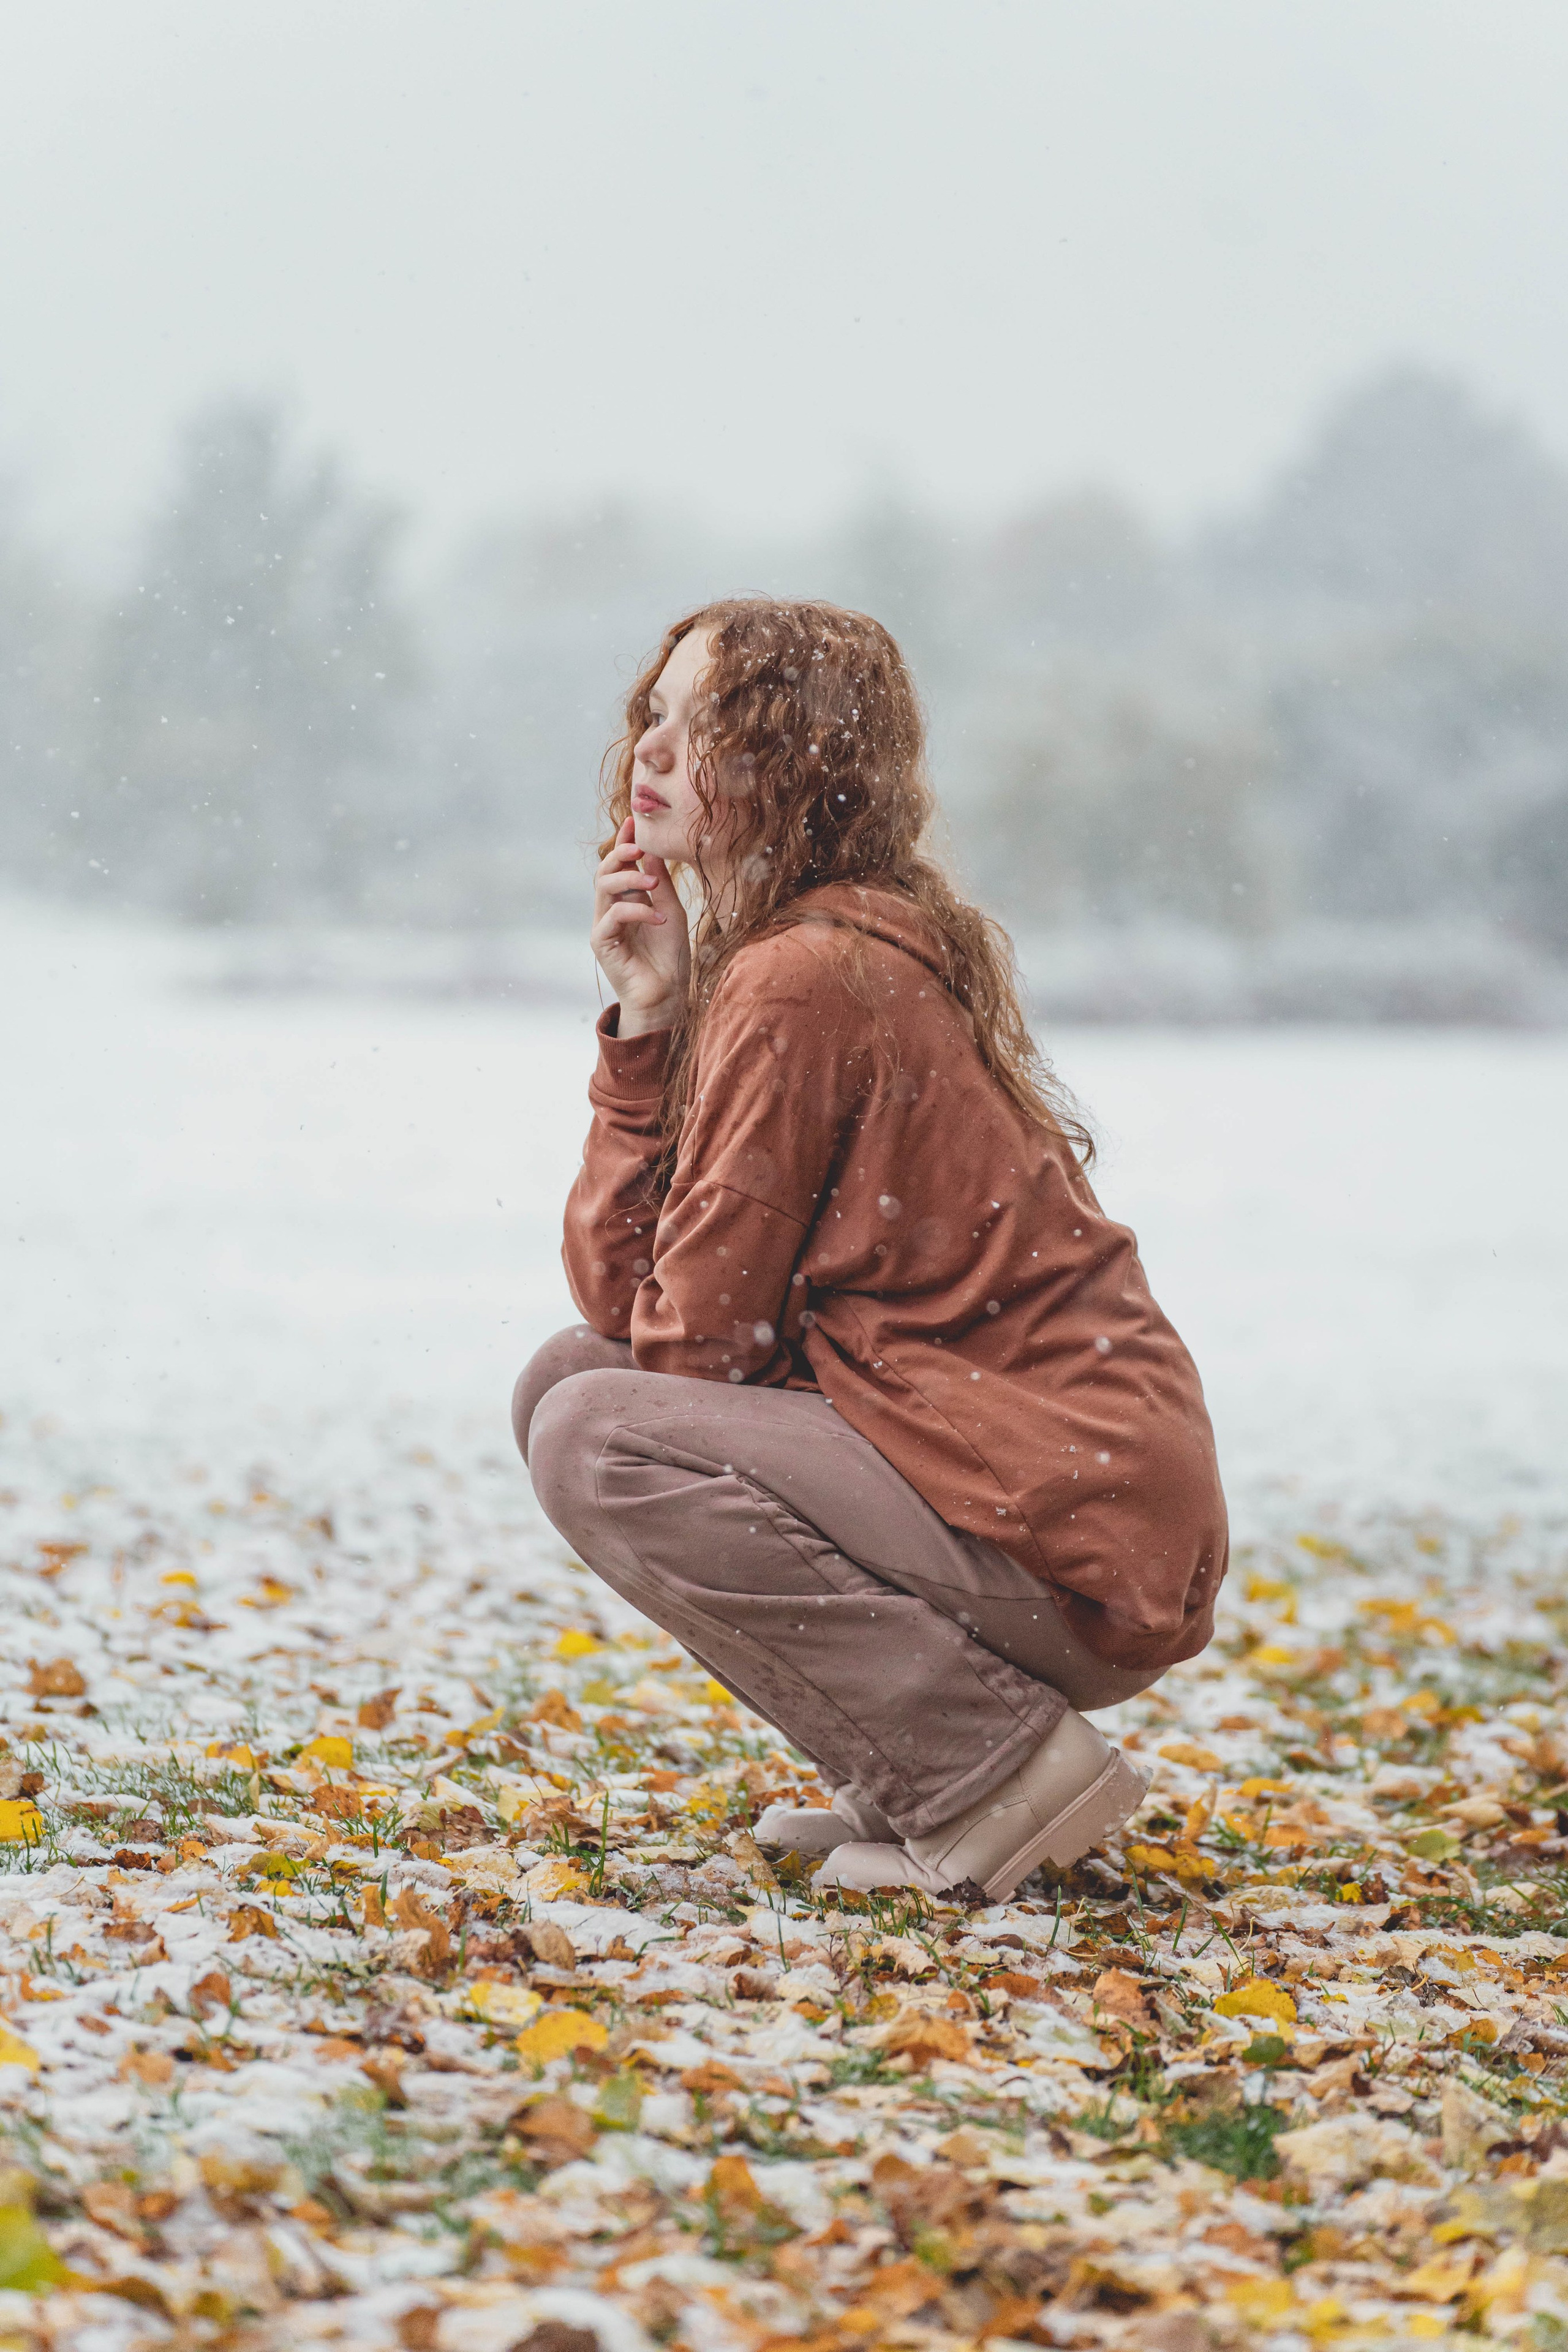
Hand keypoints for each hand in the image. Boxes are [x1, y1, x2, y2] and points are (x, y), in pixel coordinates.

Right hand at [590, 817, 689, 1035]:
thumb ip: (660, 883)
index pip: (621, 866)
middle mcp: (612, 910)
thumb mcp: (671, 911)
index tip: (633, 822)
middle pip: (605, 871)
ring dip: (629, 878)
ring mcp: (605, 926)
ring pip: (604, 887)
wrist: (668, 994)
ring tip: (653, 883)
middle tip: (640, 847)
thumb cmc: (671, 956)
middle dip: (620, 854)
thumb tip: (652, 850)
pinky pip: (614, 915)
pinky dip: (637, 911)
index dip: (624, 843)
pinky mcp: (602, 942)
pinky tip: (658, 918)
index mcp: (628, 900)